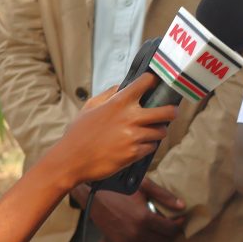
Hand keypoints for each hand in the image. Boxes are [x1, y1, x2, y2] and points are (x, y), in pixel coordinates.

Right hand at [50, 73, 177, 184]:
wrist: (70, 160)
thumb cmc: (78, 134)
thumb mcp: (89, 107)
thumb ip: (108, 94)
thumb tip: (122, 86)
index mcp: (118, 103)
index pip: (145, 83)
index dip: (153, 81)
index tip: (156, 82)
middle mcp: (130, 118)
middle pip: (166, 111)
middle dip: (172, 111)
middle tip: (172, 112)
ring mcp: (134, 136)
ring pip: (161, 131)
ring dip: (158, 131)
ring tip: (150, 132)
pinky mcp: (134, 153)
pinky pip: (151, 147)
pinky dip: (147, 146)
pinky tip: (137, 145)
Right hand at [86, 182, 183, 241]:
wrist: (94, 197)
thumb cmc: (120, 187)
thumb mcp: (144, 186)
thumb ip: (164, 196)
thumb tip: (183, 206)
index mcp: (144, 218)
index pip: (171, 229)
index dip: (179, 224)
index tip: (181, 218)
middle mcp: (136, 233)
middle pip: (165, 241)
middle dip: (173, 235)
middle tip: (174, 227)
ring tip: (167, 236)